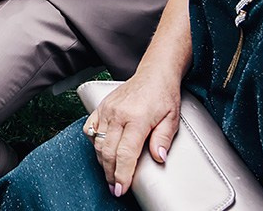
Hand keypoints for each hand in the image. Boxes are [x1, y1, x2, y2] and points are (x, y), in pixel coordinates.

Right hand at [83, 72, 181, 194]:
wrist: (154, 74)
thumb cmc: (164, 96)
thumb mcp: (172, 118)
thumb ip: (163, 139)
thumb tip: (158, 158)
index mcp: (137, 118)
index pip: (125, 153)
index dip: (122, 174)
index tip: (121, 188)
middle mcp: (118, 114)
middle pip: (109, 152)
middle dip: (111, 174)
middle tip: (115, 188)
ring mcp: (107, 110)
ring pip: (98, 143)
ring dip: (102, 162)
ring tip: (110, 175)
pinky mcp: (101, 106)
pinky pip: (90, 128)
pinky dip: (93, 143)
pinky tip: (101, 151)